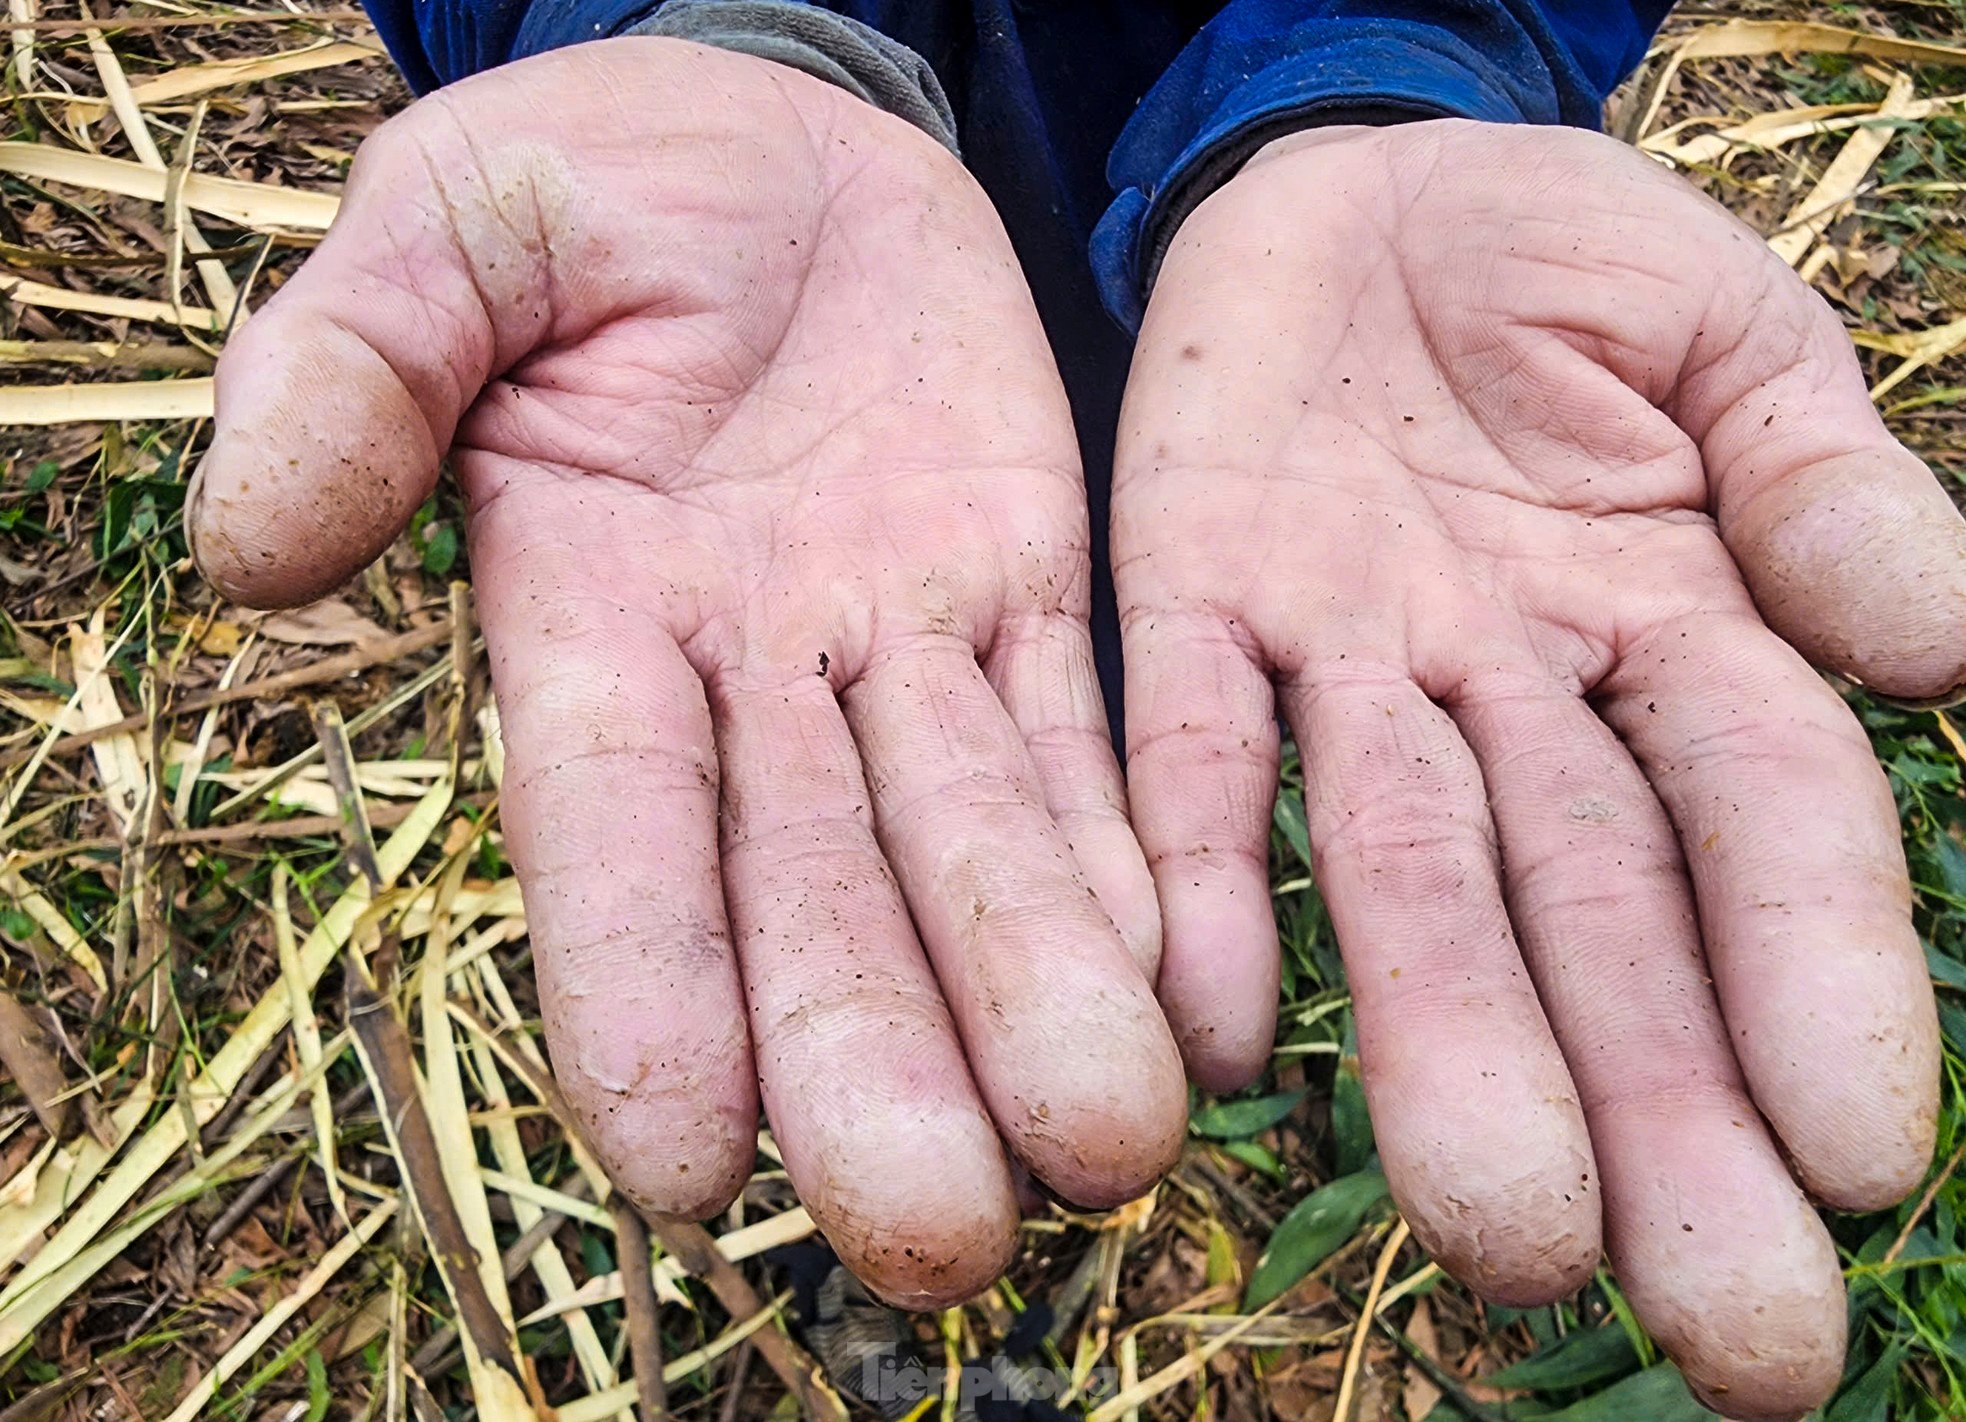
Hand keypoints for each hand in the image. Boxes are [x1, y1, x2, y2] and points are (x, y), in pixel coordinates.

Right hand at [190, 39, 1186, 1305]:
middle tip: (944, 1235)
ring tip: (1114, 1149)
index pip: (606, 831)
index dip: (637, 989)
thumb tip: (250, 550)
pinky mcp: (1022, 594)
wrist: (777, 142)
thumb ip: (361, 362)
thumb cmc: (595, 182)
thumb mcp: (456, 220)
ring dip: (1036, 1000)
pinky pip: (1080, 748)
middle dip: (871, 1061)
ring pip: (967, 850)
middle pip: (809, 897)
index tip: (679, 1165)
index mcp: (584, 610)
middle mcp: (746, 678)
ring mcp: (895, 647)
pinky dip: (1128, 869)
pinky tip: (1189, 990)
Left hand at [1114, 120, 1962, 1417]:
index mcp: (1676, 620)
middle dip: (1656, 1107)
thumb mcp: (1714, 327)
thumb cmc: (1554, 257)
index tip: (1862, 1152)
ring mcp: (1346, 664)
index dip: (1812, 970)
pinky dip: (1195, 887)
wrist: (1343, 190)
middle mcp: (1514, 688)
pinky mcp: (1187, 612)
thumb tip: (1940, 634)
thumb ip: (1811, 472)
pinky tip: (1209, 1037)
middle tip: (1734, 1340)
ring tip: (1503, 1230)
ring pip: (1399, 870)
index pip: (1762, 816)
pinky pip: (1186, 761)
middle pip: (1594, 911)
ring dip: (1447, 1044)